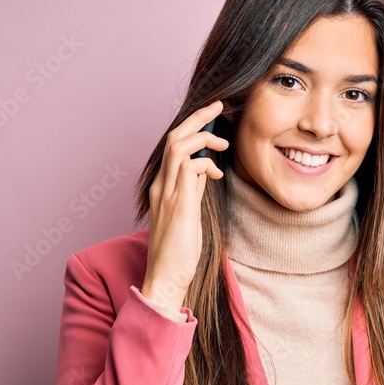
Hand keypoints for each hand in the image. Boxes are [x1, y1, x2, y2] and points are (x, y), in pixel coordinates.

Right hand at [142, 101, 228, 312]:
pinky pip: (188, 168)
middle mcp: (161, 185)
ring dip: (202, 135)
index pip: (173, 145)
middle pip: (173, 137)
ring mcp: (167, 194)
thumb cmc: (178, 251)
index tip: (211, 117)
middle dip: (197, 117)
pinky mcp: (178, 205)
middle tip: (218, 105)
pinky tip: (216, 173)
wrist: (165, 278)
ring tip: (222, 141)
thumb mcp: (187, 213)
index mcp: (162, 186)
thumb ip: (192, 190)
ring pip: (178, 146)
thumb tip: (204, 171)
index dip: (191, 126)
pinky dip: (204, 162)